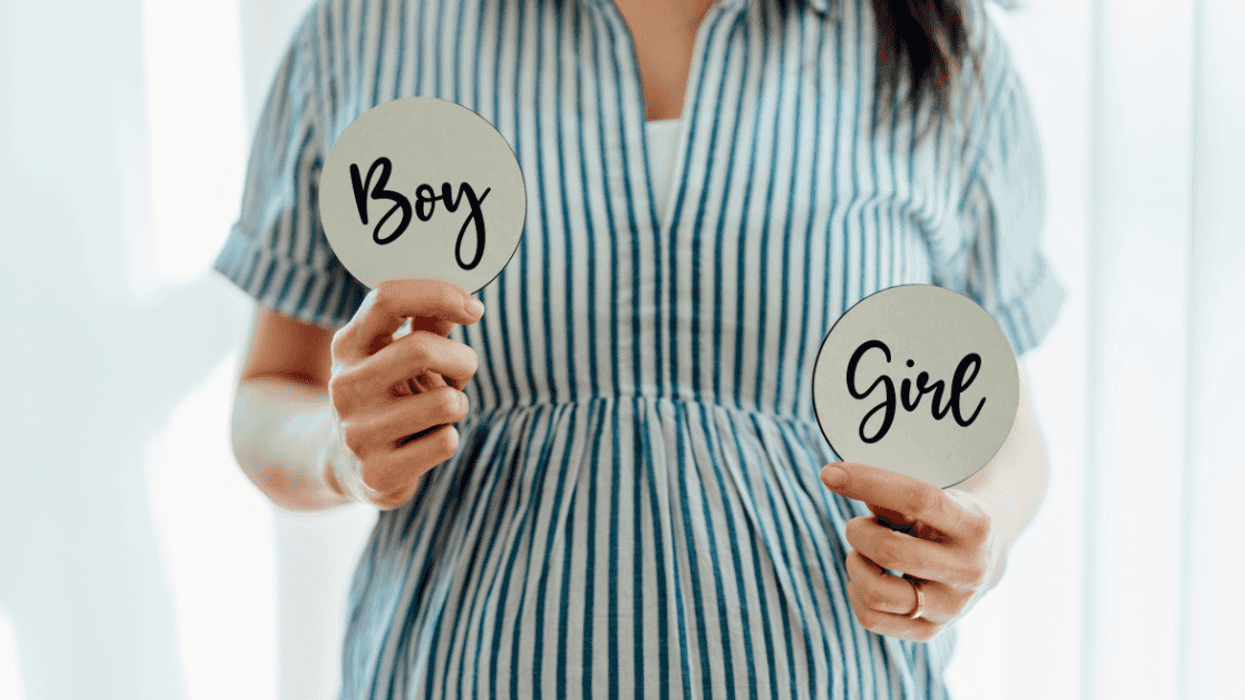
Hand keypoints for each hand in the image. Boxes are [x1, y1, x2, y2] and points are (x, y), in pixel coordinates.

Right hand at [323, 279, 483, 508]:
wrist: (347, 465)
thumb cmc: (387, 395)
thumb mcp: (394, 353)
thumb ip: (427, 323)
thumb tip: (463, 301)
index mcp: (348, 346)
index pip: (387, 299)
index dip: (439, 295)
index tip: (474, 309)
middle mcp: (346, 386)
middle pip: (423, 350)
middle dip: (462, 361)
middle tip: (461, 373)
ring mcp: (358, 432)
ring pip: (446, 402)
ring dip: (458, 404)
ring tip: (439, 412)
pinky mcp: (378, 472)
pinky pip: (446, 443)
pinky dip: (449, 438)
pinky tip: (426, 442)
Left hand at [819, 461, 1006, 641]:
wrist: (981, 561)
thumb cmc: (942, 519)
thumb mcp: (930, 497)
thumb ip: (888, 493)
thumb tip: (834, 477)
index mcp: (974, 525)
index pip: (918, 499)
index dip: (868, 482)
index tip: (829, 473)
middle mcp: (969, 570)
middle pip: (889, 550)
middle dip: (858, 531)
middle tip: (859, 526)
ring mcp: (952, 607)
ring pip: (875, 591)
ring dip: (855, 565)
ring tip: (863, 553)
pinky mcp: (931, 631)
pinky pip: (871, 618)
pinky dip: (855, 592)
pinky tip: (867, 576)